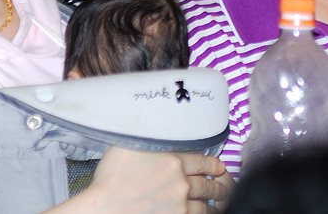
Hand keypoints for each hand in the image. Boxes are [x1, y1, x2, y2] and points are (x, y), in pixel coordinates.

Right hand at [82, 147, 227, 213]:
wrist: (105, 207)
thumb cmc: (110, 177)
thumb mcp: (128, 144)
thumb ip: (146, 135)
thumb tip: (154, 122)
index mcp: (172, 160)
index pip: (200, 160)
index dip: (211, 164)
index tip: (219, 166)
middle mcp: (181, 182)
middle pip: (205, 183)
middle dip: (216, 184)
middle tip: (221, 184)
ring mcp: (180, 204)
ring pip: (204, 204)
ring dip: (213, 203)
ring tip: (218, 202)